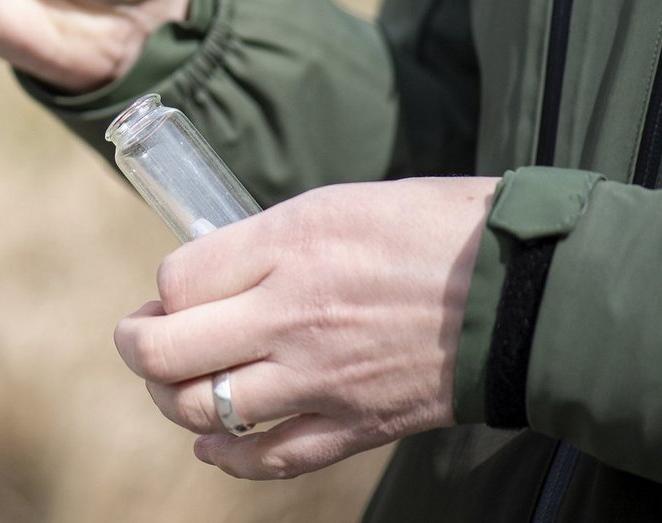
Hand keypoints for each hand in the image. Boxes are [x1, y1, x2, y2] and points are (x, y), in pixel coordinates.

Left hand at [113, 177, 496, 478]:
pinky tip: (213, 443)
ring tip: (177, 383)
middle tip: (142, 338)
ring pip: (203, 410)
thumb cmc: (431, 229)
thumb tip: (206, 273)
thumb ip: (262, 241)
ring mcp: (319, 379)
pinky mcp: (354, 425)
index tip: (174, 291)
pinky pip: (268, 459)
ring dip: (173, 400)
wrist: (523, 288)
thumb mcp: (333, 203)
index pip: (176, 281)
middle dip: (138, 347)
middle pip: (167, 352)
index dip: (162, 289)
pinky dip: (227, 456)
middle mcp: (291, 317)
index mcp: (287, 248)